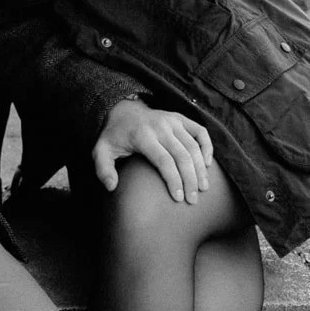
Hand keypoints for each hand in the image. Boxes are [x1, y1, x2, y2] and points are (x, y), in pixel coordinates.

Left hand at [93, 99, 213, 204]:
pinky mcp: (180, 118)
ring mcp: (172, 120)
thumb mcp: (101, 151)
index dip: (173, 180)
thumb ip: (103, 169)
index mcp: (143, 136)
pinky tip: (208, 164)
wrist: (123, 110)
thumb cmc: (114, 136)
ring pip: (193, 146)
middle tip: (193, 200)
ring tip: (203, 188)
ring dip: (201, 168)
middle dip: (190, 179)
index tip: (178, 198)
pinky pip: (200, 131)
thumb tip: (112, 187)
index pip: (164, 160)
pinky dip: (207, 147)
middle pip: (182, 156)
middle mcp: (160, 126)